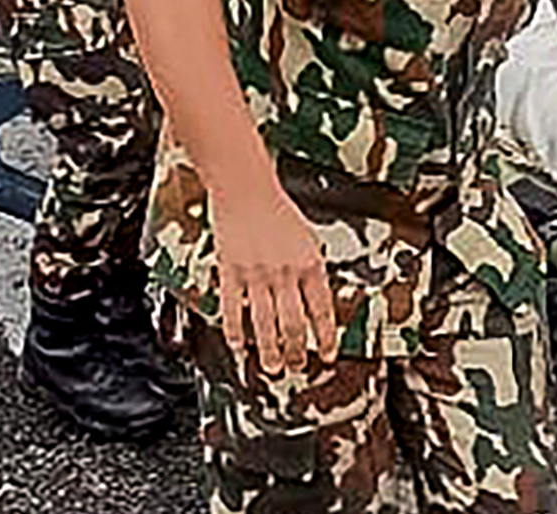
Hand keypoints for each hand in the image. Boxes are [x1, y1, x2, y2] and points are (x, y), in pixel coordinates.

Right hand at [211, 186, 338, 373]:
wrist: (245, 188)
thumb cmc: (278, 211)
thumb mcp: (308, 239)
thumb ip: (312, 271)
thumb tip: (316, 305)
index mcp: (309, 263)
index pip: (321, 310)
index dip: (325, 338)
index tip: (326, 356)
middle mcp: (284, 271)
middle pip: (293, 323)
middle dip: (296, 351)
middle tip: (297, 367)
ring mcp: (256, 273)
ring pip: (264, 322)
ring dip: (269, 350)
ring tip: (273, 368)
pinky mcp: (230, 271)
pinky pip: (232, 308)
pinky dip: (235, 330)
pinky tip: (238, 345)